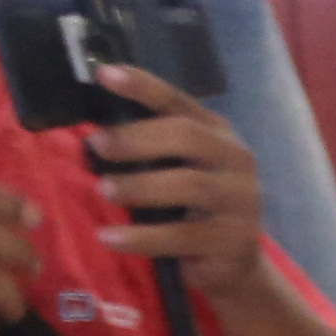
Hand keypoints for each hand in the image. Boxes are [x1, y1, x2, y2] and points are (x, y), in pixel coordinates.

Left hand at [84, 67, 273, 285]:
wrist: (235, 262)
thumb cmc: (195, 206)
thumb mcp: (177, 168)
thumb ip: (151, 148)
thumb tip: (94, 132)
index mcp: (218, 134)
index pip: (179, 101)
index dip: (143, 86)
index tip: (104, 74)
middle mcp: (236, 161)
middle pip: (188, 137)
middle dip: (137, 138)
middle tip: (97, 145)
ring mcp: (241, 202)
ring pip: (190, 185)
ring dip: (140, 186)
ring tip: (103, 191)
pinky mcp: (235, 242)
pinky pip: (184, 236)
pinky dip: (143, 238)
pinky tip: (111, 239)